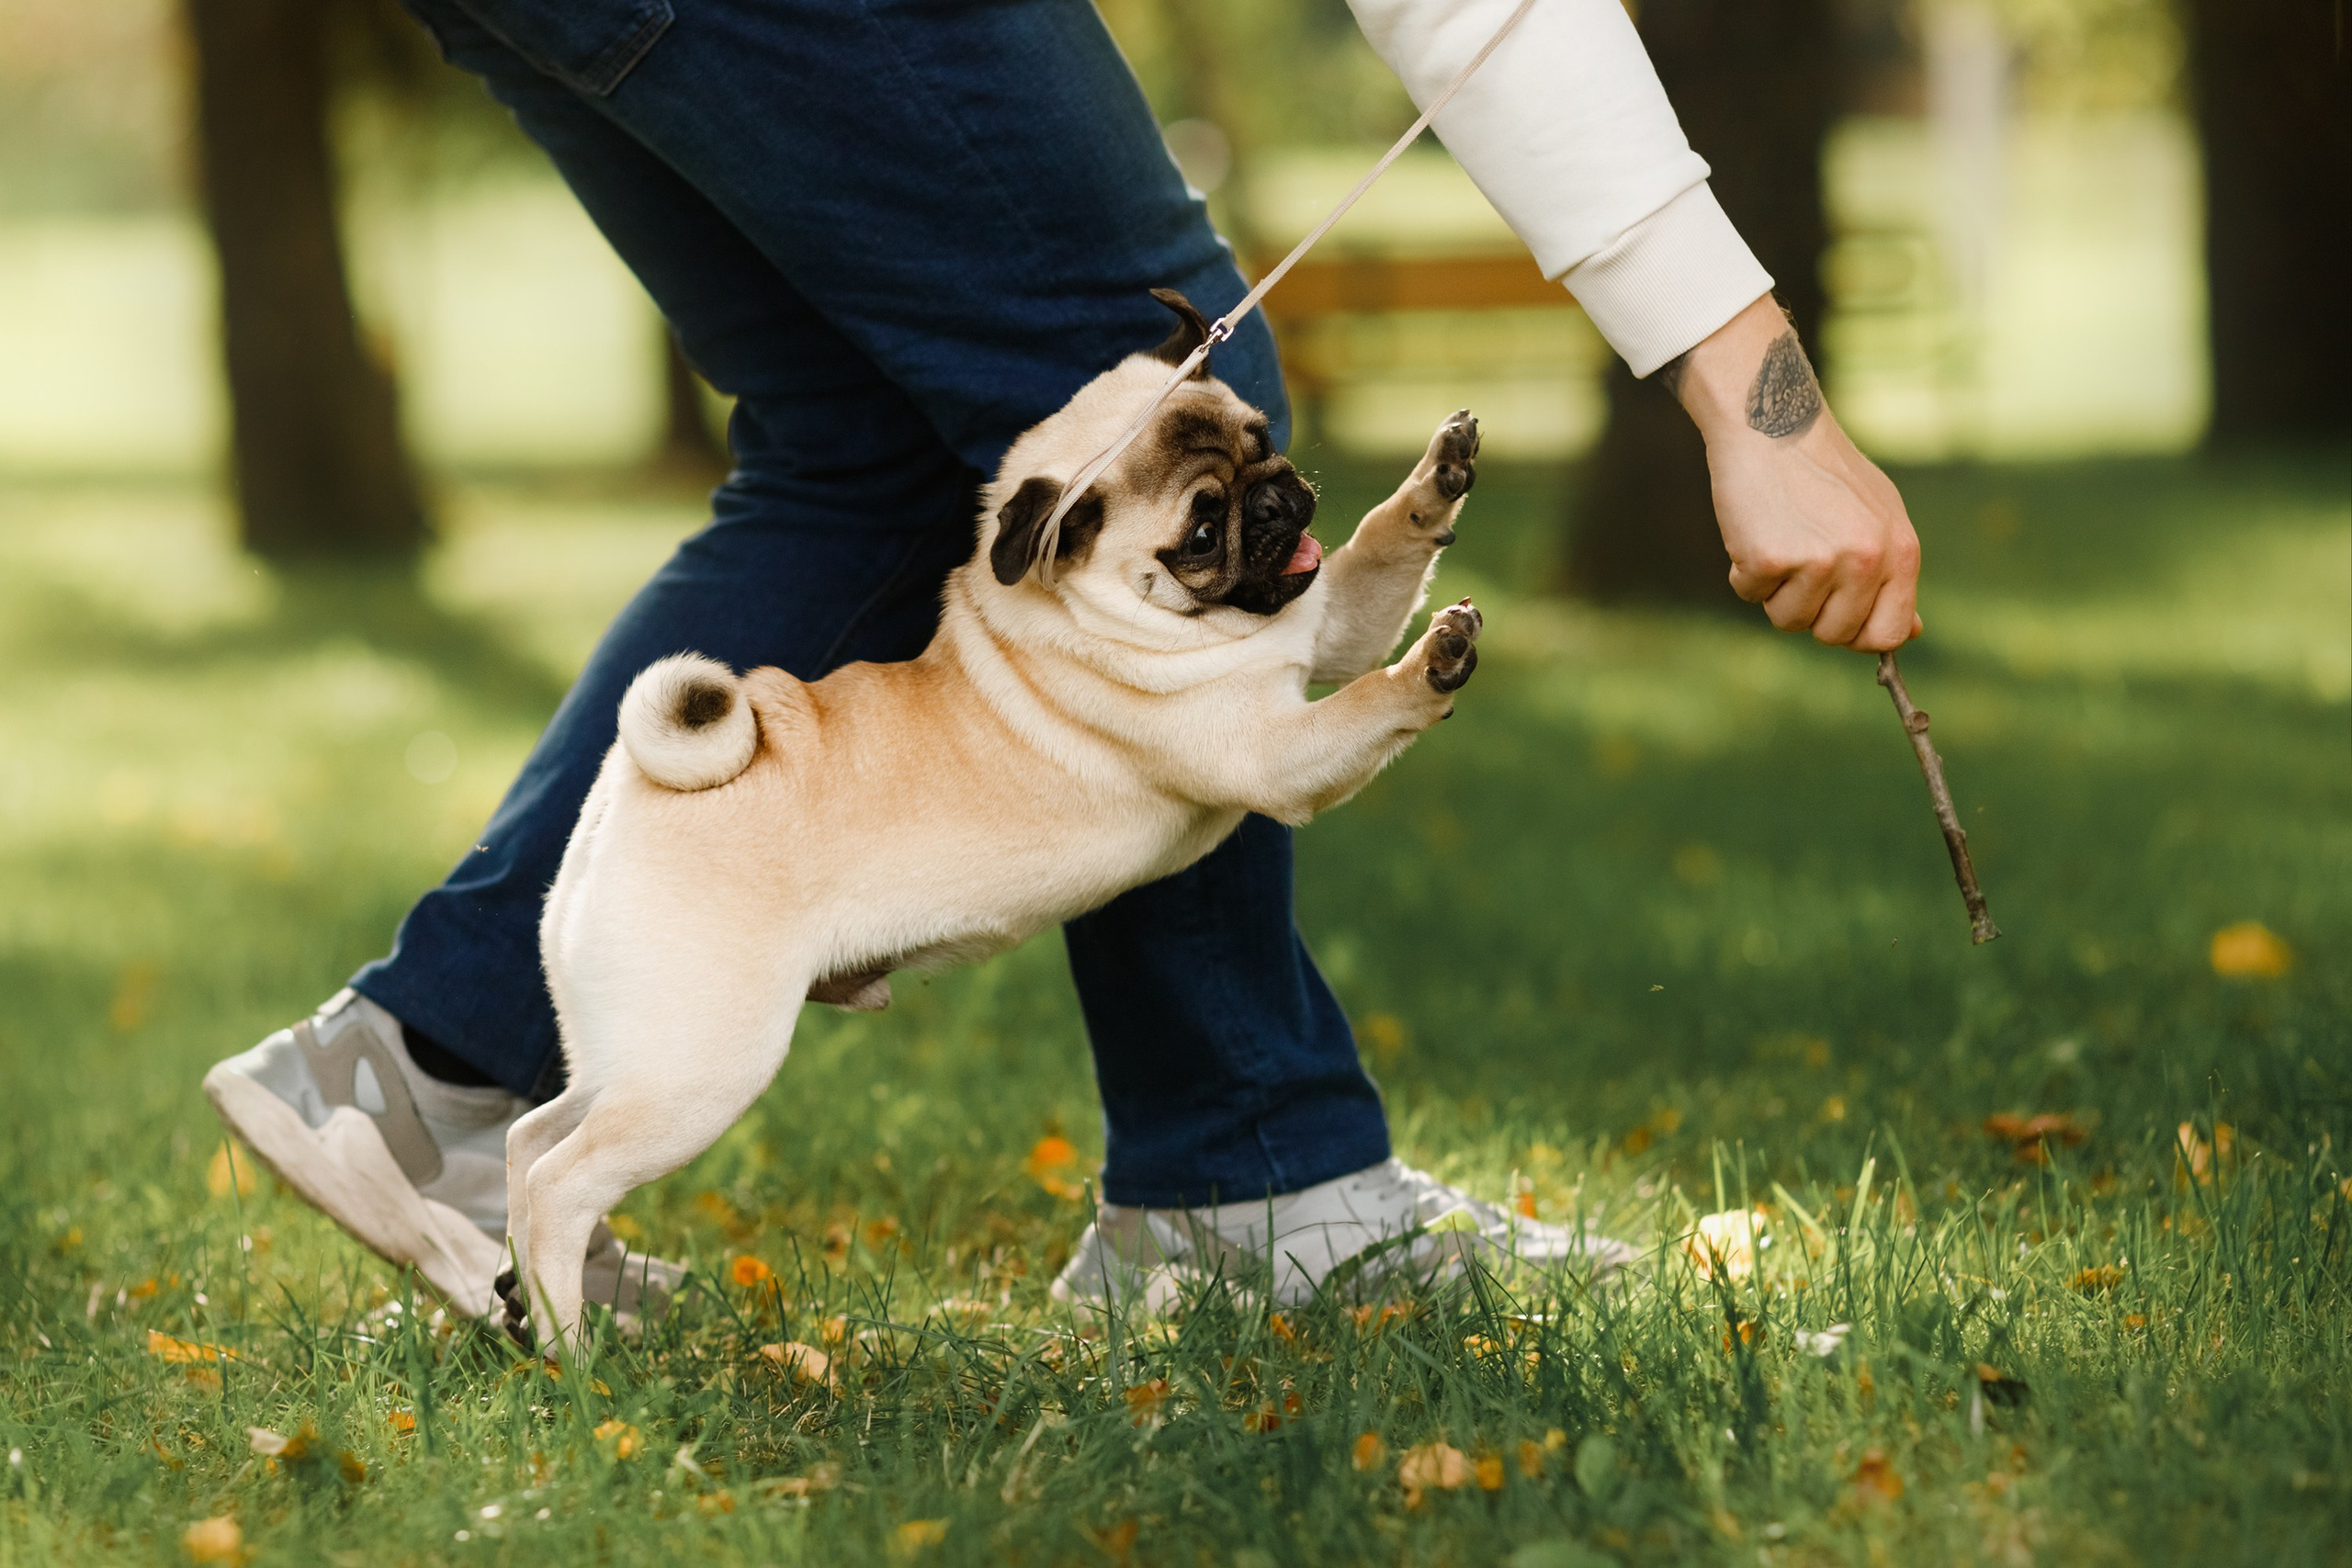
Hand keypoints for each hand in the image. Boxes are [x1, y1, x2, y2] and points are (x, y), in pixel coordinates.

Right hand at [1659, 294, 1921, 651]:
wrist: (1773, 422)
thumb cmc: (1823, 472)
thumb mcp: (1878, 517)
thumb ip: (1893, 574)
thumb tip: (1909, 632)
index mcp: (1900, 551)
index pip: (1887, 632)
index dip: (1855, 635)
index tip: (1834, 617)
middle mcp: (1867, 559)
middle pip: (1833, 635)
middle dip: (1809, 611)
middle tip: (1799, 564)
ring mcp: (1820, 561)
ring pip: (1787, 620)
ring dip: (1773, 591)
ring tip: (1780, 538)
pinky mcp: (1772, 557)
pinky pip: (1749, 594)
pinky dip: (1742, 570)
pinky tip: (1754, 528)